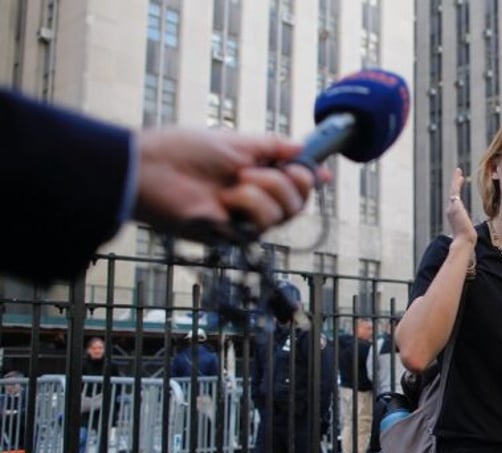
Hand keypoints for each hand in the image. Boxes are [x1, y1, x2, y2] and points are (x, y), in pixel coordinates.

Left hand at [134, 128, 330, 240]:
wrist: (150, 171)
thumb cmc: (183, 151)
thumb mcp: (235, 141)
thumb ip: (272, 146)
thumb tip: (302, 149)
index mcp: (254, 174)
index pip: (294, 182)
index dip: (310, 177)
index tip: (323, 173)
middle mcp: (253, 199)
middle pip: (298, 201)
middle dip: (287, 181)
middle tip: (256, 170)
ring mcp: (243, 219)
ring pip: (284, 213)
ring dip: (263, 191)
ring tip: (234, 183)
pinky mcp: (233, 235)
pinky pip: (262, 223)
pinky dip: (248, 204)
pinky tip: (225, 198)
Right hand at [446, 167, 476, 246]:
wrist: (464, 240)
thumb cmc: (467, 238)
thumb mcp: (468, 229)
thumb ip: (467, 225)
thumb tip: (470, 229)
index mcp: (453, 216)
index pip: (454, 201)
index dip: (456, 194)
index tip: (459, 187)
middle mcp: (450, 210)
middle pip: (453, 193)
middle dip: (455, 183)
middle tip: (458, 175)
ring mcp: (451, 207)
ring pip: (453, 190)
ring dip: (455, 180)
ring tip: (458, 171)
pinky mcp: (455, 205)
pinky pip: (455, 190)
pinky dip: (456, 181)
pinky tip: (460, 175)